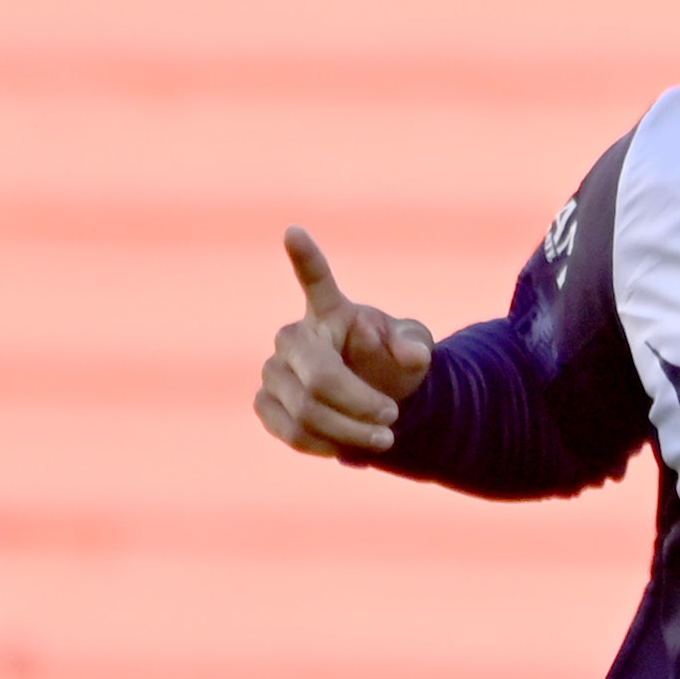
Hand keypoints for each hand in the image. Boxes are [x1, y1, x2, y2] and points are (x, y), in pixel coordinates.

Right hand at [254, 227, 435, 455]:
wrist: (375, 397)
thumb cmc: (392, 361)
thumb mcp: (414, 350)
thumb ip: (413, 345)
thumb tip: (408, 352)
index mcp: (331, 311)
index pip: (316, 280)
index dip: (306, 257)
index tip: (295, 231)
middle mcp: (293, 336)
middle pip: (318, 376)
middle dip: (358, 403)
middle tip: (392, 418)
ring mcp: (273, 370)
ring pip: (304, 410)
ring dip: (349, 431)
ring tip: (384, 438)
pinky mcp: (265, 402)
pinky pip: (289, 430)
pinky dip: (323, 444)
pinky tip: (346, 447)